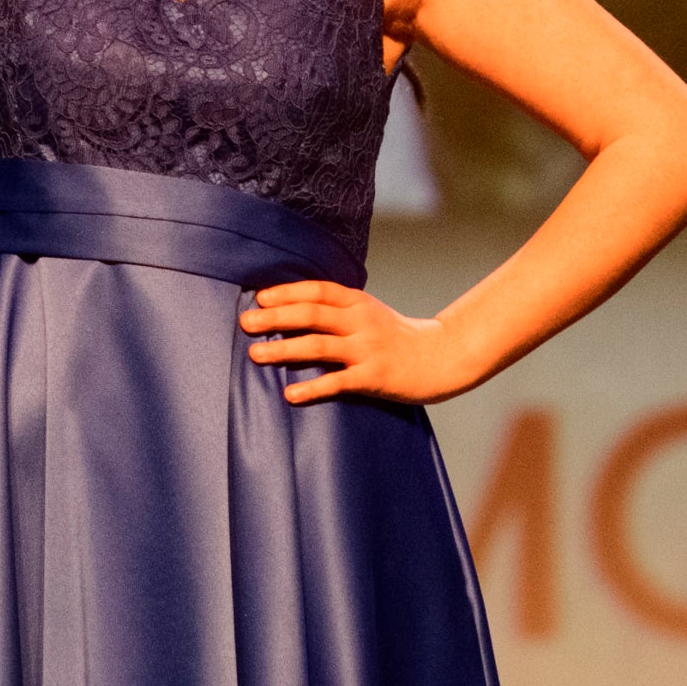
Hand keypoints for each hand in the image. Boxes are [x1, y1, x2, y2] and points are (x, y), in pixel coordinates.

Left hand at [242, 282, 497, 405]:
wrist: (441, 358)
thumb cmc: (397, 336)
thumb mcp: (370, 313)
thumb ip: (339, 309)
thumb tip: (293, 308)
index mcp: (358, 303)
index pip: (317, 291)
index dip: (287, 292)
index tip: (259, 298)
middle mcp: (361, 321)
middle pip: (311, 314)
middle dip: (275, 318)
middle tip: (245, 323)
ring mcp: (367, 349)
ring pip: (319, 345)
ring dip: (284, 349)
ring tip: (256, 354)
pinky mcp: (374, 377)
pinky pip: (338, 382)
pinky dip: (312, 387)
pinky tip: (290, 394)